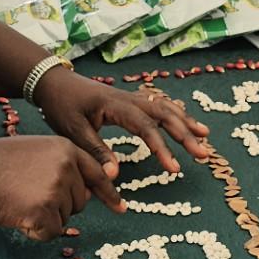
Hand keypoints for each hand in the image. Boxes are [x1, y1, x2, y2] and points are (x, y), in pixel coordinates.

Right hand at [0, 136, 101, 240]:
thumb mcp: (35, 151)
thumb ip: (61, 166)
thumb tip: (83, 193)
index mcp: (66, 149)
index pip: (96, 173)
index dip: (109, 193)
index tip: (121, 208)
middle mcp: (67, 167)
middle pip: (80, 201)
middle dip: (60, 206)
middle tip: (29, 196)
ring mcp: (57, 189)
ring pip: (64, 218)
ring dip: (45, 218)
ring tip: (19, 200)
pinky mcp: (45, 211)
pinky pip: (50, 233)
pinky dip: (35, 231)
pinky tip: (18, 215)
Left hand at [32, 70, 210, 211]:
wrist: (53, 81)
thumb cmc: (61, 106)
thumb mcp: (73, 131)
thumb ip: (96, 152)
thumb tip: (115, 177)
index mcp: (115, 105)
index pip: (146, 127)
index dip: (162, 148)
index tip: (174, 168)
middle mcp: (128, 98)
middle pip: (164, 114)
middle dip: (185, 134)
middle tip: (203, 155)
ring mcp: (131, 97)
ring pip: (164, 107)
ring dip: (185, 121)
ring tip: (205, 136)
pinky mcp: (130, 100)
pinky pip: (158, 104)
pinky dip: (175, 112)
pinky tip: (185, 120)